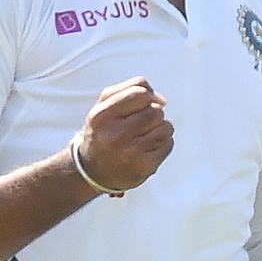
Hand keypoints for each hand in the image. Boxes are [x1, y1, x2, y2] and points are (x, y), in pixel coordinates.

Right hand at [76, 76, 174, 191]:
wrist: (93, 171)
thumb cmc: (103, 131)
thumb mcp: (104, 105)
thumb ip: (130, 89)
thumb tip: (161, 100)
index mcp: (101, 116)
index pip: (140, 93)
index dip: (149, 95)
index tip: (146, 103)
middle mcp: (114, 135)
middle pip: (155, 111)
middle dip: (155, 113)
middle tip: (143, 122)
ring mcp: (130, 153)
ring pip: (165, 127)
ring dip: (161, 128)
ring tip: (146, 135)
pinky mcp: (144, 167)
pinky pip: (168, 144)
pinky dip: (163, 143)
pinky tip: (148, 147)